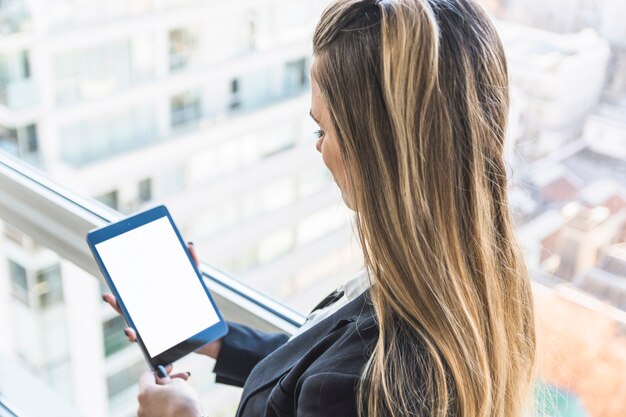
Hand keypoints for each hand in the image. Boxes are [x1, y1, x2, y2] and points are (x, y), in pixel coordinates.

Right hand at [102, 242, 222, 358]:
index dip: (120, 292)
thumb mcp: (196, 284)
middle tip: (108, 297)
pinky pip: (150, 347)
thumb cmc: (197, 305)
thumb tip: (189, 245)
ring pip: (136, 332)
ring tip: (129, 330)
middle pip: (128, 312)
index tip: (111, 284)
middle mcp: (149, 318)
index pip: (132, 296)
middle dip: (116, 305)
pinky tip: (138, 339)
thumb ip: (192, 265)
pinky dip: (144, 345)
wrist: (209, 331)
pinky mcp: (162, 344)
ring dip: (130, 332)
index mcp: (153, 302)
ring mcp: (154, 332)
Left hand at [137, 368, 202, 416]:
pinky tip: (178, 404)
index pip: (147, 376)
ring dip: (167, 394)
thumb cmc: (183, 404)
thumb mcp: (177, 383)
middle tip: (180, 378)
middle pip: (152, 389)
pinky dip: (167, 406)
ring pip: (156, 401)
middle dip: (166, 383)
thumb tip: (163, 380)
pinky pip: (159, 410)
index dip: (159, 370)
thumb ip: (166, 379)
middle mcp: (142, 407)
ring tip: (182, 392)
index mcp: (145, 393)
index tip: (168, 369)